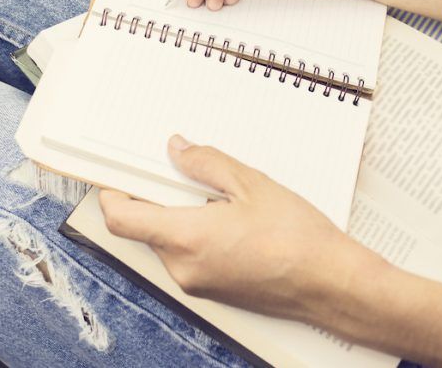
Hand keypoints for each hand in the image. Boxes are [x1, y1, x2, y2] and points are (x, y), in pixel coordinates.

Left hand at [98, 134, 377, 321]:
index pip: (121, 219)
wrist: (330, 283)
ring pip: (167, 242)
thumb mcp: (250, 184)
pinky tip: (226, 217)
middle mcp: (184, 267)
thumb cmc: (297, 238)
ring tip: (214, 194)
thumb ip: (206, 163)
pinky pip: (188, 256)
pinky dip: (194, 234)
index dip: (112, 194)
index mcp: (186, 238)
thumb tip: (178, 151)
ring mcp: (197, 283)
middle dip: (154, 198)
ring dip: (177, 216)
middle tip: (175, 170)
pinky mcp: (213, 290)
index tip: (116, 174)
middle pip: (144, 228)